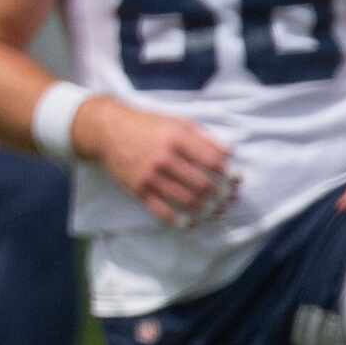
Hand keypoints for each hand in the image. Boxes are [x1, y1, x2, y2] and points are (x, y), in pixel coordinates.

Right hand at [80, 96, 238, 228]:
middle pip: (202, 183)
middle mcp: (165, 157)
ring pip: (185, 199)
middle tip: (229, 200)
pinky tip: (189, 223)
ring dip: (205, 209)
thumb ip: (203, 137)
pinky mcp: (137, 189)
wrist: (108, 131)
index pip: (212, 159)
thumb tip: (229, 153)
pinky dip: (177, 220)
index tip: (237, 179)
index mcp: (178, 138)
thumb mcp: (177, 122)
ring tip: (215, 212)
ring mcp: (150, 175)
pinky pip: (160, 210)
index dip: (228, 172)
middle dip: (220, 195)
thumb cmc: (147, 126)